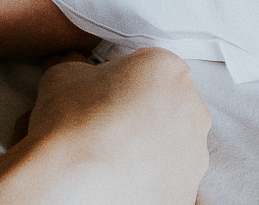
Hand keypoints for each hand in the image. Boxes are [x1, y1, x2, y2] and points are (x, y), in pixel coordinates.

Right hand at [0, 48, 210, 204]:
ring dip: (149, 147)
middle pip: (168, 104)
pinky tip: (121, 181)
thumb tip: (77, 70)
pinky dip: (151, 180)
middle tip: (107, 126)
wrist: (70, 185)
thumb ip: (80, 66)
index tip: (105, 94)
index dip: (124, 78)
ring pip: (173, 144)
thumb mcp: (63, 75)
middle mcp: (192, 110)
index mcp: (168, 70)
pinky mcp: (188, 192)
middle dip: (143, 112)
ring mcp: (195, 155)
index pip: (149, 66)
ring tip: (112, 159)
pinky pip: (170, 180)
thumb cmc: (70, 124)